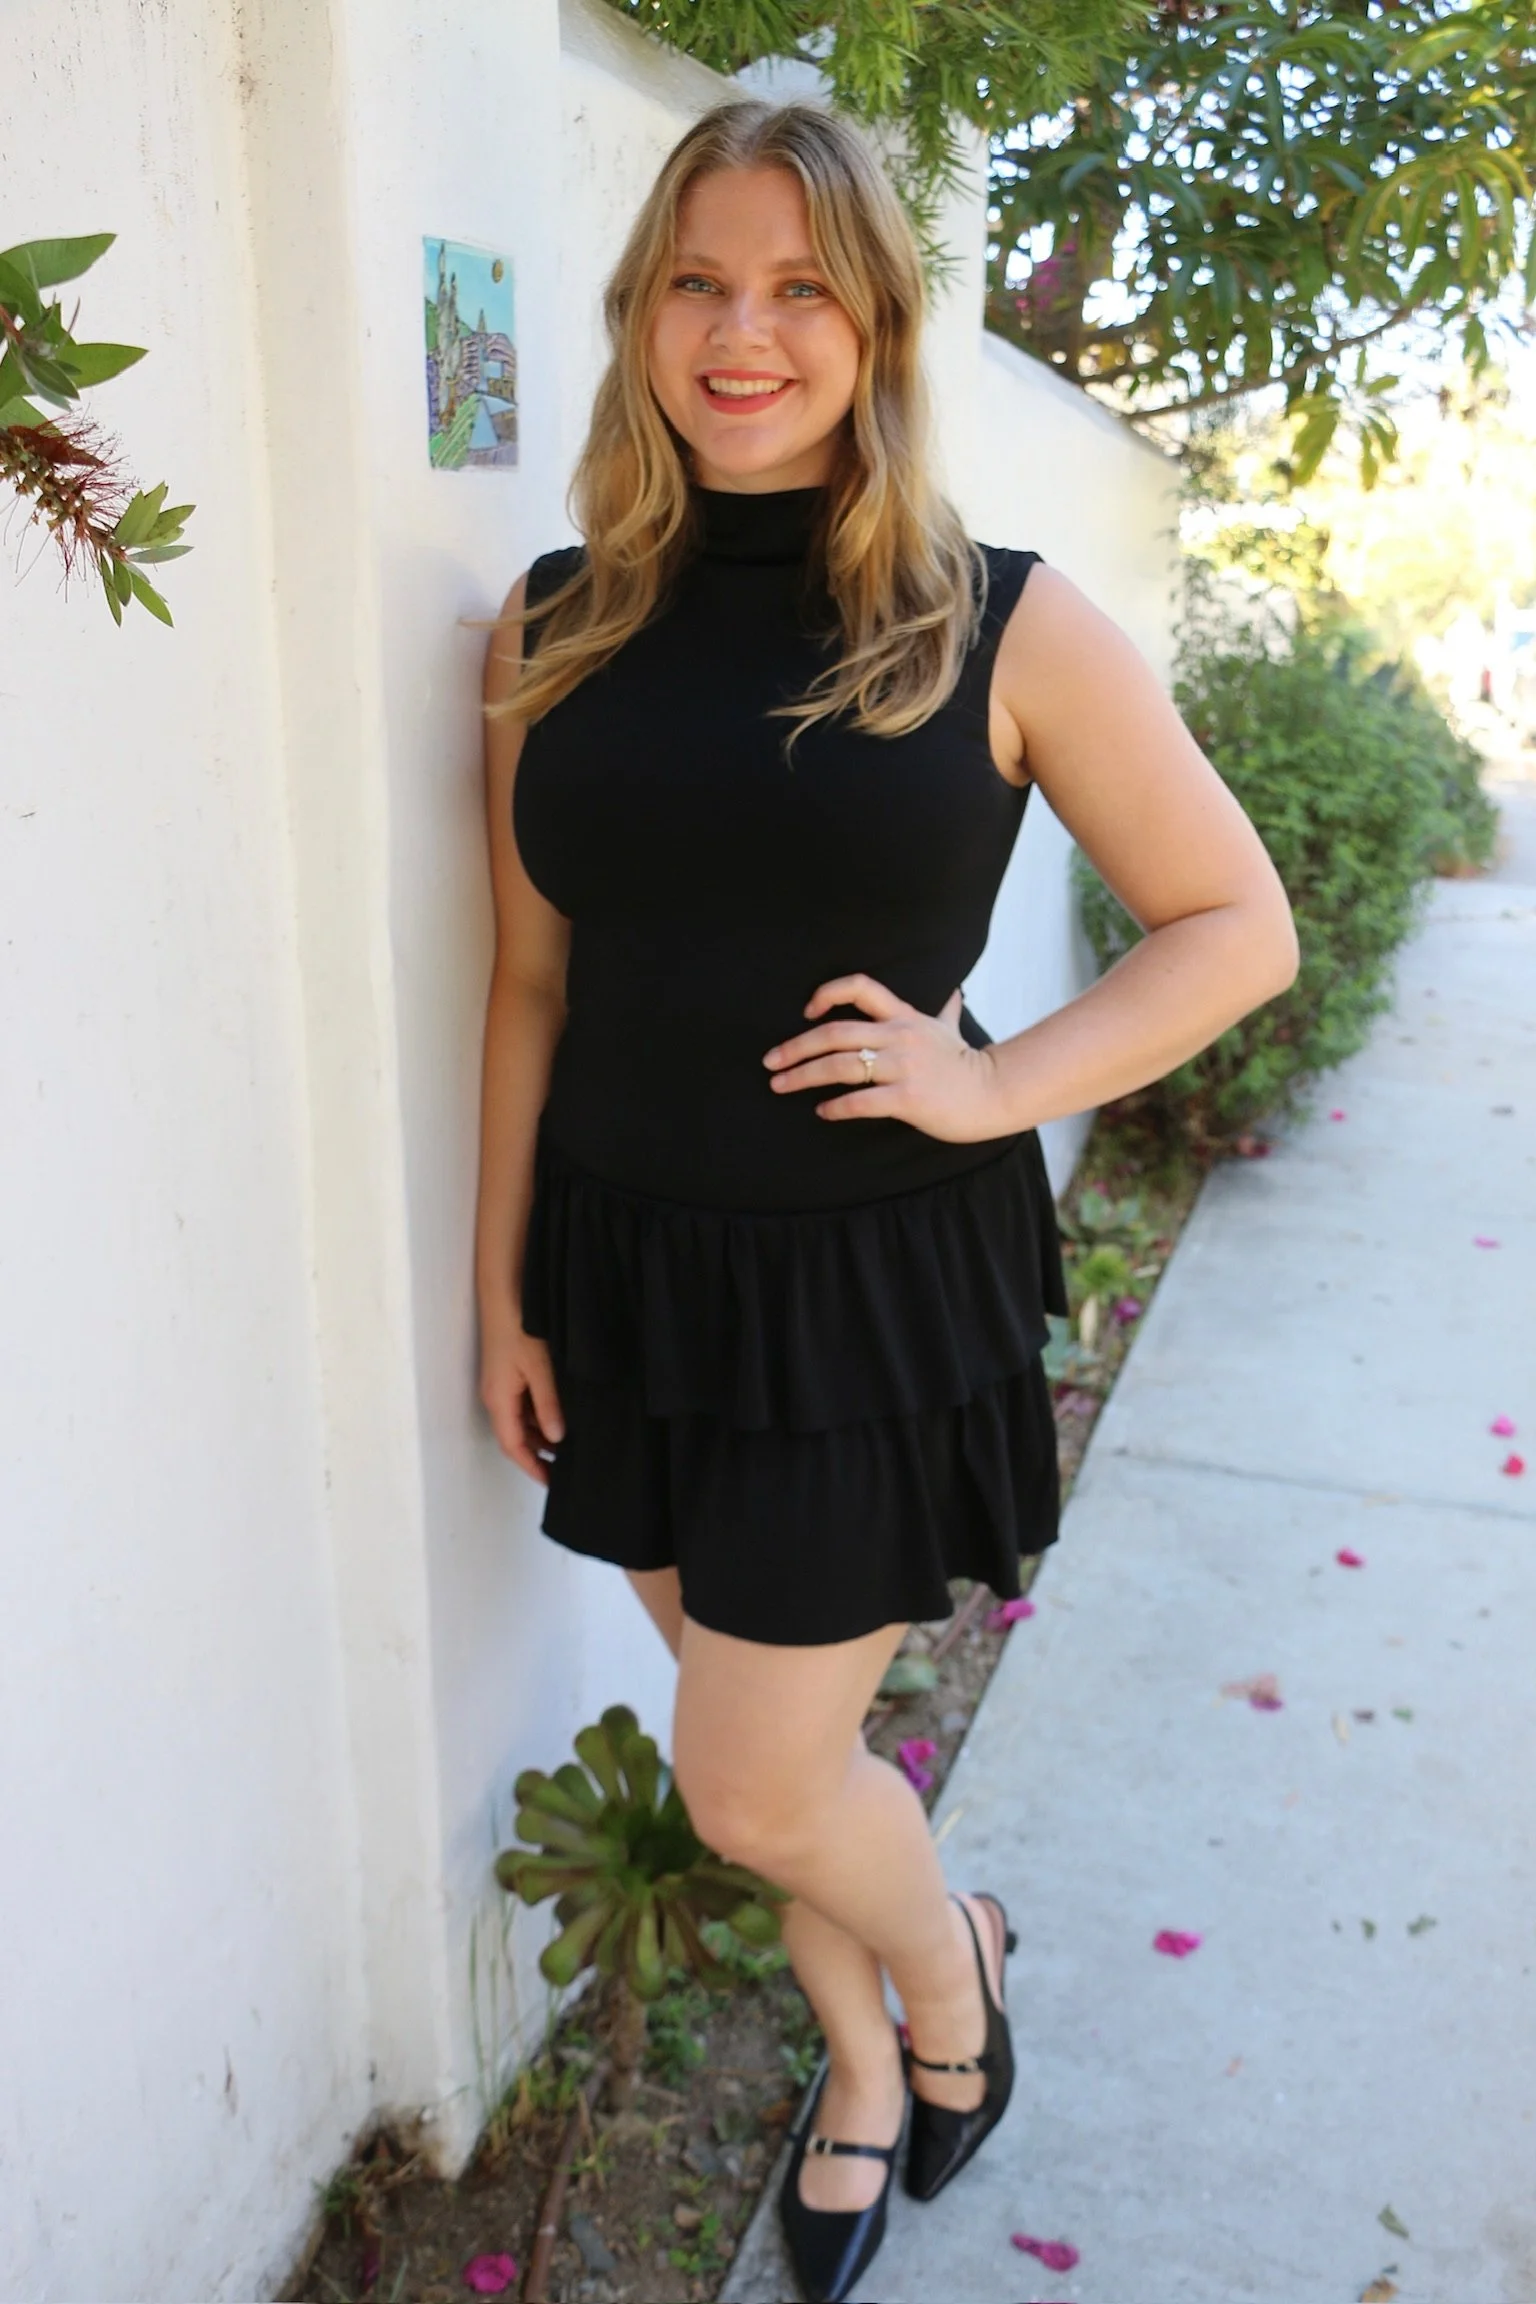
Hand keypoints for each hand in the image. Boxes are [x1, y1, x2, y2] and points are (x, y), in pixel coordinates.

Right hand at [480, 1316, 565, 1484]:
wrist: (503, 1296)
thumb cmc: (519, 1329)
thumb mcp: (539, 1369)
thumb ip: (548, 1405)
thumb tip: (556, 1438)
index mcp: (499, 1401)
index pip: (513, 1446)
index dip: (531, 1467)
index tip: (551, 1482)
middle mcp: (496, 1398)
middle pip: (515, 1437)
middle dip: (537, 1455)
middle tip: (564, 1467)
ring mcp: (500, 1386)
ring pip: (520, 1422)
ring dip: (539, 1436)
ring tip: (566, 1446)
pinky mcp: (507, 1375)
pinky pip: (521, 1406)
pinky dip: (538, 1417)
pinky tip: (557, 1416)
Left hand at [763, 973, 1010, 1141]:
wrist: (994, 1094)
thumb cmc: (967, 1065)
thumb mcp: (952, 1030)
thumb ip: (946, 1011)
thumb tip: (954, 992)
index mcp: (904, 1016)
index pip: (859, 987)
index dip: (826, 994)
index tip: (805, 1012)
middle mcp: (900, 1036)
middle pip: (834, 1033)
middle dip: (795, 1048)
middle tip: (770, 1062)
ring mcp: (903, 1067)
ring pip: (840, 1066)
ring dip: (803, 1077)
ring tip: (781, 1086)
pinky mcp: (907, 1098)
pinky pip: (860, 1101)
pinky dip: (835, 1107)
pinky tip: (822, 1111)